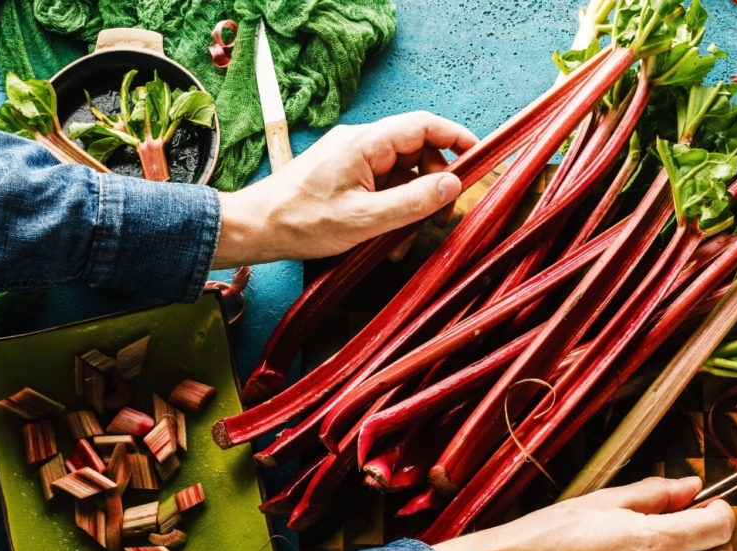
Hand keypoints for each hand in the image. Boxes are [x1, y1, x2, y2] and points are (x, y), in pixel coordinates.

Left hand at [214, 111, 476, 266]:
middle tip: (443, 215)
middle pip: (416, 151)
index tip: (479, 155)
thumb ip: (414, 201)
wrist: (257, 229)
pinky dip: (393, 210)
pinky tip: (390, 239)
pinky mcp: (346, 177)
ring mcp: (352, 160)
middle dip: (435, 183)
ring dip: (413, 204)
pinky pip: (383, 187)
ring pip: (401, 173)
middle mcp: (360, 144)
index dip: (455, 137)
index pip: (422, 125)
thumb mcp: (366, 218)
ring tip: (409, 238)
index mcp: (365, 143)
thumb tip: (453, 185)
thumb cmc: (302, 222)